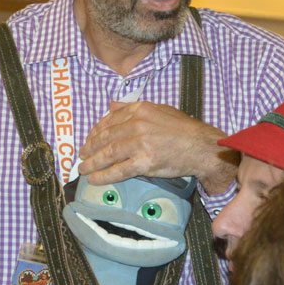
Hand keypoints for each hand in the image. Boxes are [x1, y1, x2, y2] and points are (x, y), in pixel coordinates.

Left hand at [78, 101, 236, 193]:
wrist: (202, 147)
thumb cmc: (184, 129)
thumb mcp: (159, 110)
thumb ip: (133, 108)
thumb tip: (111, 105)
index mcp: (141, 109)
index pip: (110, 120)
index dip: (95, 131)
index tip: (89, 139)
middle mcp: (139, 124)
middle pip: (106, 137)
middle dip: (90, 147)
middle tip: (82, 155)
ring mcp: (142, 143)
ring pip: (109, 153)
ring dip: (92, 162)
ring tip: (83, 168)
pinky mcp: (146, 162)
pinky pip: (119, 170)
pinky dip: (104, 175)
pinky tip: (94, 179)